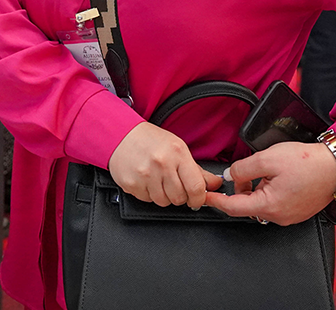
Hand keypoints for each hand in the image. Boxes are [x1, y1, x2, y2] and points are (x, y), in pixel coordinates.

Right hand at [108, 122, 223, 208]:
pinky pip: (147, 200)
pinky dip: (148, 194)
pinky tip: (146, 180)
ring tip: (158, 181)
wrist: (121, 134)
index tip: (197, 199)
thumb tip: (215, 184)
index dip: (199, 198)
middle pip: (180, 198)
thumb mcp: (177, 148)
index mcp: (177, 153)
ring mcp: (145, 174)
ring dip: (163, 195)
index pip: (196, 187)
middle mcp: (161, 163)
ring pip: (163, 202)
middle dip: (179, 196)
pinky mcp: (131, 183)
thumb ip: (197, 169)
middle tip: (173, 185)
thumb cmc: (150, 140)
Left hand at [204, 142, 335, 225]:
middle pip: (246, 203)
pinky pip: (273, 202)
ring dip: (255, 186)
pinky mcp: (296, 211)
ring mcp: (289, 216)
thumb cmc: (308, 162)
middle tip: (247, 169)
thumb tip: (230, 176)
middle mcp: (279, 216)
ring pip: (259, 202)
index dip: (216, 201)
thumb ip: (243, 168)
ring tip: (269, 170)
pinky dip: (268, 189)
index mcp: (270, 206)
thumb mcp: (268, 158)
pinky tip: (277, 176)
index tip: (203, 197)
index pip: (233, 207)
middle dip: (241, 186)